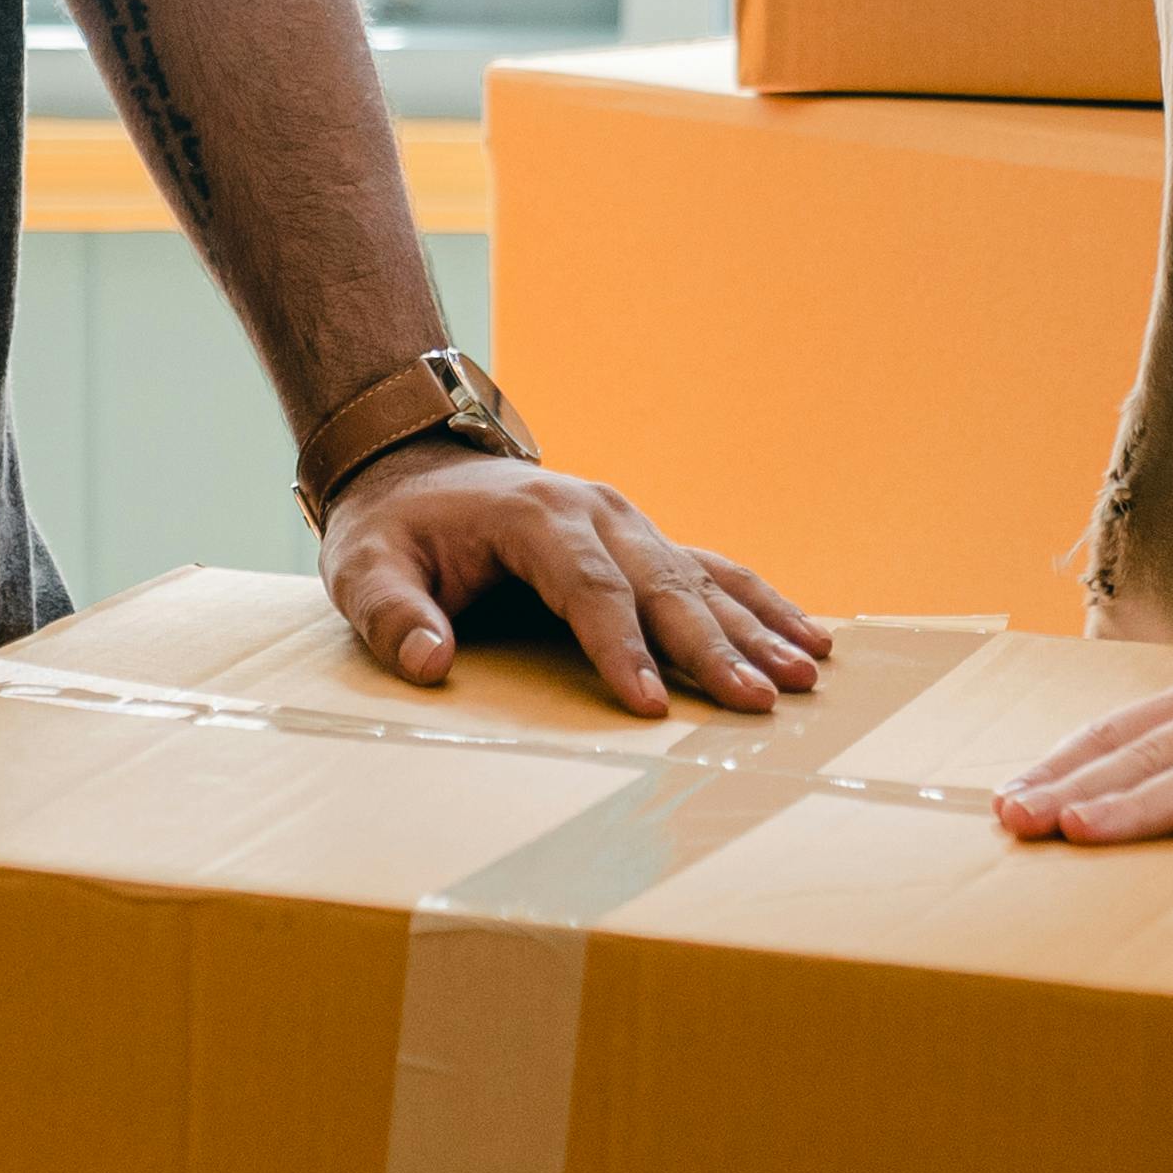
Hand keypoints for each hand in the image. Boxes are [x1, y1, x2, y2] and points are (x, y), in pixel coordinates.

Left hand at [314, 443, 836, 719]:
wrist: (412, 468)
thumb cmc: (392, 532)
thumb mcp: (363, 569)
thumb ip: (391, 617)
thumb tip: (429, 664)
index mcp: (534, 515)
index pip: (588, 588)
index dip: (621, 647)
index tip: (651, 704)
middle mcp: (596, 510)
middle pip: (662, 583)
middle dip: (711, 647)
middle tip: (756, 702)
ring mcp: (626, 521)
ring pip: (701, 576)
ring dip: (755, 627)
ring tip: (806, 674)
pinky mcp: (641, 539)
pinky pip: (712, 568)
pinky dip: (761, 603)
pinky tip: (809, 636)